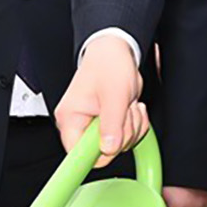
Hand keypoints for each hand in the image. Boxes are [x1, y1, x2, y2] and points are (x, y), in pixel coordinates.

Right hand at [56, 35, 146, 166]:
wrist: (115, 51)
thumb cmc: (108, 64)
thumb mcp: (114, 93)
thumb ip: (112, 123)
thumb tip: (109, 148)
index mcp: (71, 118)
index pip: (76, 155)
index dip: (95, 153)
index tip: (110, 145)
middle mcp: (79, 125)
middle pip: (102, 152)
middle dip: (122, 132)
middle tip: (123, 110)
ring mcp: (94, 126)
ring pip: (118, 146)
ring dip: (131, 126)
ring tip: (126, 104)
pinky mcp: (108, 126)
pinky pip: (126, 138)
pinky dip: (135, 125)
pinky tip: (129, 108)